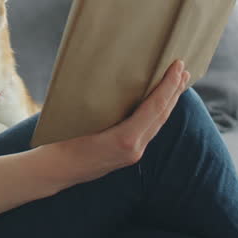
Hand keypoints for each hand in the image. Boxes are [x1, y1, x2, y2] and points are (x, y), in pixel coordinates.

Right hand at [50, 60, 190, 185]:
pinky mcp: (128, 155)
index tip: (178, 67)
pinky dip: (157, 113)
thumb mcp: (83, 118)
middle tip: (183, 70)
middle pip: (162, 115)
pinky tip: (158, 106)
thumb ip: (106, 105)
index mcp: (125, 139)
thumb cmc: (62, 141)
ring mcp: (133, 154)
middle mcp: (135, 148)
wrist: (54, 171)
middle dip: (174, 91)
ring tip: (178, 84)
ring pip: (158, 124)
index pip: (155, 107)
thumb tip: (120, 80)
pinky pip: (149, 130)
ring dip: (169, 102)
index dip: (168, 85)